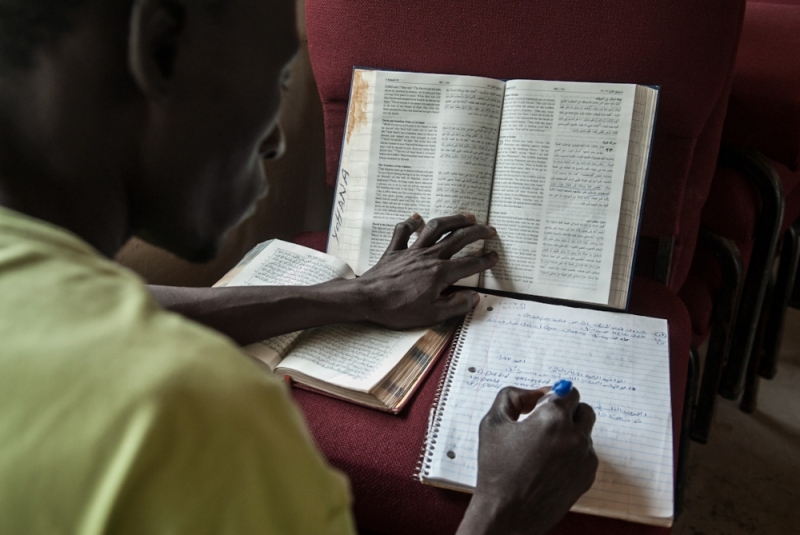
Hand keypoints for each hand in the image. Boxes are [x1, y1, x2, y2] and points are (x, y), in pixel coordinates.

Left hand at [351, 213, 497, 329]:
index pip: (470, 264)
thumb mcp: (432, 315)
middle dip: (477, 232)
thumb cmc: (398, 309)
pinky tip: (417, 217)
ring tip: (467, 216)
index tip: (494, 256)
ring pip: (436, 228)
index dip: (485, 260)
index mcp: (441, 273)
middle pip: (458, 238)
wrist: (366, 299)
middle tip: (490, 229)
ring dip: (453, 219)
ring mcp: (411, 251)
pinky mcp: (395, 250)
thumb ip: (456, 305)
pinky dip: (411, 222)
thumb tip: (474, 297)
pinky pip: (403, 231)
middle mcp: (429, 256)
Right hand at [458, 387, 597, 534]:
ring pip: (586, 433)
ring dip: (571, 433)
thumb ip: (512, 396)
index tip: (541, 405)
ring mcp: (585, 457)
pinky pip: (586, 455)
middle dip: (567, 412)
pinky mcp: (588, 476)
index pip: (568, 392)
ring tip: (545, 449)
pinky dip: (573, 455)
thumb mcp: (493, 423)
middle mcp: (575, 435)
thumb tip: (534, 394)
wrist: (508, 513)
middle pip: (583, 410)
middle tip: (545, 424)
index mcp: (553, 418)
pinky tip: (550, 466)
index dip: (553, 396)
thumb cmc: (497, 469)